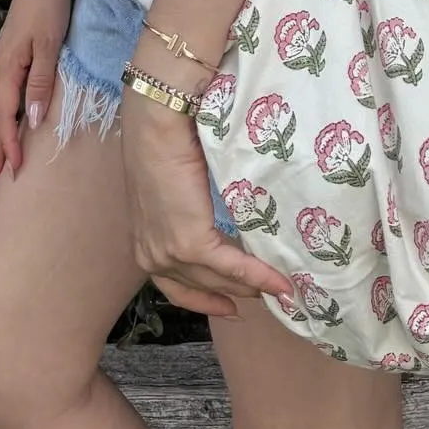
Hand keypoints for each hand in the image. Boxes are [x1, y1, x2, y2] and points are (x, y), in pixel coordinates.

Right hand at [0, 0, 71, 182]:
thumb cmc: (49, 5)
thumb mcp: (50, 45)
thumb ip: (41, 83)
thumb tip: (29, 122)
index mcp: (7, 67)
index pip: (5, 115)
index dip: (9, 144)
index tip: (13, 171)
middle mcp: (0, 65)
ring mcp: (4, 57)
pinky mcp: (12, 51)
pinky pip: (5, 90)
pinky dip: (4, 111)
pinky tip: (10, 117)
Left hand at [119, 88, 294, 318]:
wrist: (159, 122)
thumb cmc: (164, 140)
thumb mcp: (173, 188)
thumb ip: (189, 211)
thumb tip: (216, 217)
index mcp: (145, 243)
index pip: (175, 287)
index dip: (204, 299)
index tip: (230, 307)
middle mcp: (152, 255)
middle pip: (201, 286)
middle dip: (237, 293)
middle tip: (269, 295)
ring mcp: (169, 252)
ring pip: (219, 279)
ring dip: (254, 287)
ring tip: (283, 288)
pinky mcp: (189, 243)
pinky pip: (232, 267)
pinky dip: (259, 276)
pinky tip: (280, 282)